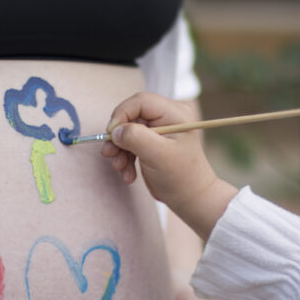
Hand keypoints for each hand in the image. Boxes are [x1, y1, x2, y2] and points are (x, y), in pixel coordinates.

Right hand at [102, 93, 216, 210]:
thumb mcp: (158, 156)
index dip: (122, 114)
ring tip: (120, 168)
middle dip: (119, 137)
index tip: (111, 134)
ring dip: (120, 151)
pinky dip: (125, 158)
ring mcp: (159, 130)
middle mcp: (167, 117)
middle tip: (109, 154)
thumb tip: (115, 130)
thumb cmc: (181, 177)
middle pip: (131, 116)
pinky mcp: (152, 142)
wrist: (190, 198)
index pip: (141, 101)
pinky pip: (131, 143)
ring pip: (128, 131)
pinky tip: (128, 175)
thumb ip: (135, 138)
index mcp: (175, 113)